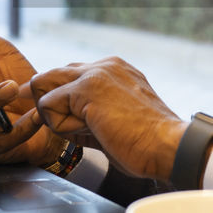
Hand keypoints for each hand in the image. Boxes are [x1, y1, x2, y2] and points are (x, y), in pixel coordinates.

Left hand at [28, 57, 188, 180]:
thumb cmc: (147, 143)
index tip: (72, 123)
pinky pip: (47, 105)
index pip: (70, 77)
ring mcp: (94, 74)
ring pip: (45, 87)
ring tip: (86, 131)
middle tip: (63, 127)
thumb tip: (63, 124)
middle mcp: (104, 66)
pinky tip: (89, 131)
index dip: (63, 102)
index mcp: (114, 70)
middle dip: (50, 103)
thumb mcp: (113, 122)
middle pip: (53, 75)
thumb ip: (87, 117)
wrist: (167, 146)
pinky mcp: (86, 88)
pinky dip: (59, 125)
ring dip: (56, 115)